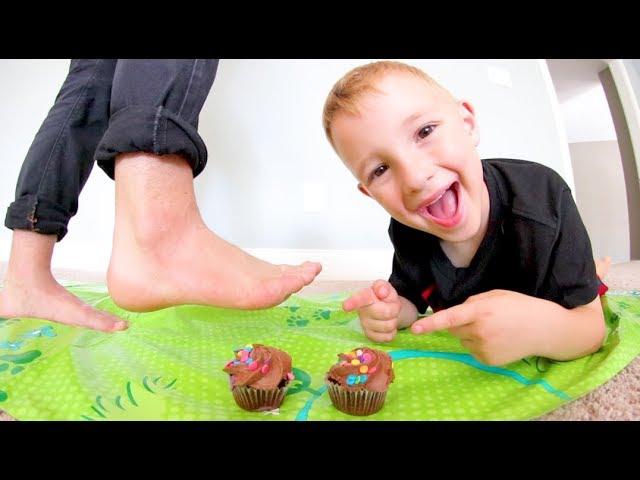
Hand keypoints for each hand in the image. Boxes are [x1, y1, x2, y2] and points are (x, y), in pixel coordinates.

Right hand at [343, 280, 401, 342]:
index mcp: (365, 296)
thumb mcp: (386, 288)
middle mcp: (362, 311)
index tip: (345, 306)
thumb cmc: (384, 297)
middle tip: (392, 306)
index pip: (361, 298)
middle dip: (393, 309)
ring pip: (388, 326)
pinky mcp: (370, 336)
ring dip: (393, 321)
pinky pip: (387, 337)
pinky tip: (387, 324)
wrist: (387, 308)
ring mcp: (365, 325)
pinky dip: (392, 332)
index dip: (354, 302)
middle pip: (385, 313)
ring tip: (390, 316)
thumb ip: (383, 286)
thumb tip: (382, 292)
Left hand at [410, 289, 546, 365]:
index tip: (415, 330)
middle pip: (453, 329)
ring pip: (462, 340)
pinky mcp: (488, 361)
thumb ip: (472, 301)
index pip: (450, 318)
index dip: (431, 324)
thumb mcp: (496, 295)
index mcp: (481, 311)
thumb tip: (456, 311)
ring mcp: (484, 348)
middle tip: (480, 317)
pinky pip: (472, 351)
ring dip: (470, 334)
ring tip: (494, 328)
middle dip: (459, 323)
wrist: (545, 329)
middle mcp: (480, 331)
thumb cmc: (520, 307)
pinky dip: (479, 345)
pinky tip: (497, 339)